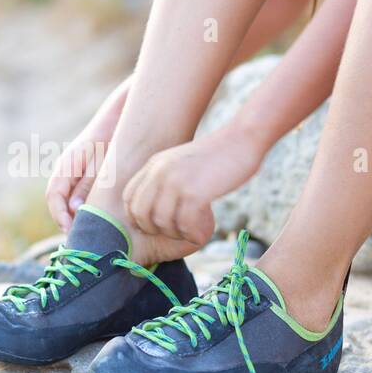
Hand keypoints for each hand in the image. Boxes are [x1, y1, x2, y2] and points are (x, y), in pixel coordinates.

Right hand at [46, 120, 109, 233]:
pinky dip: (81, 209)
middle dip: (66, 221)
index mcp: (65, 166)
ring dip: (73, 217)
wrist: (119, 117)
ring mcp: (72, 172)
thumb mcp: (101, 164)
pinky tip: (94, 218)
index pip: (53, 196)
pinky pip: (75, 196)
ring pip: (66, 201)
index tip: (70, 231)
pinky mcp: (81, 174)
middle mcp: (64, 170)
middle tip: (80, 239)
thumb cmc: (111, 139)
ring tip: (88, 233)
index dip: (59, 216)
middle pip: (58, 202)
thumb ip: (87, 186)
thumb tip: (74, 210)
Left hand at [123, 128, 263, 245]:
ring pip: (162, 222)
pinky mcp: (195, 192)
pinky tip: (205, 229)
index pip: (129, 197)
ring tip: (193, 229)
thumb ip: (167, 178)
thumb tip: (160, 203)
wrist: (242, 139)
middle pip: (140, 214)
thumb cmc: (218, 155)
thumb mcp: (182, 161)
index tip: (155, 223)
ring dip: (178, 233)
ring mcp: (176, 182)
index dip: (138, 216)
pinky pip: (185, 224)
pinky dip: (194, 233)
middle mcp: (160, 172)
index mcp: (154, 164)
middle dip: (155, 229)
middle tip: (176, 230)